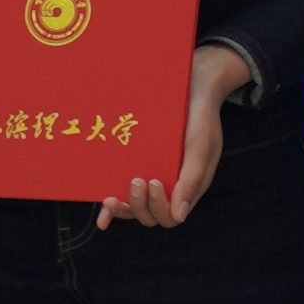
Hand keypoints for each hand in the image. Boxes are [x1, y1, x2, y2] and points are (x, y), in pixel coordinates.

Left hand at [108, 47, 259, 228]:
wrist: (192, 87)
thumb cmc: (201, 117)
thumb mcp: (202, 147)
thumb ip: (192, 180)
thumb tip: (179, 216)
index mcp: (188, 186)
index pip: (170, 216)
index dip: (159, 207)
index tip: (155, 182)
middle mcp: (169, 187)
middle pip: (150, 216)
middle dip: (139, 205)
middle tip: (135, 180)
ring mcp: (152, 177)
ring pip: (134, 209)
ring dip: (123, 209)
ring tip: (111, 197)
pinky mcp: (137, 167)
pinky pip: (123, 194)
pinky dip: (111, 210)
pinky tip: (102, 214)